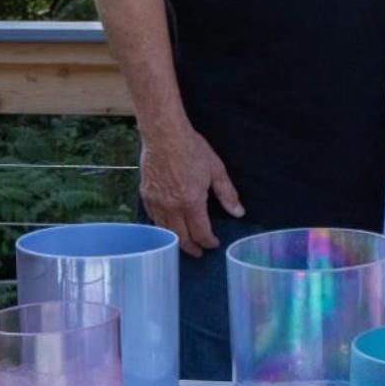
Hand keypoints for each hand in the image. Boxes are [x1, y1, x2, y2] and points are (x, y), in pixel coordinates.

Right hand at [138, 124, 244, 257]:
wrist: (164, 134)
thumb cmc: (191, 148)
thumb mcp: (216, 169)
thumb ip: (227, 194)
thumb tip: (238, 212)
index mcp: (191, 202)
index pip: (201, 233)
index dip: (209, 242)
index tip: (214, 244)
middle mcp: (172, 207)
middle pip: (181, 238)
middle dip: (192, 248)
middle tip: (199, 252)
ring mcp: (156, 202)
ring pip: (165, 232)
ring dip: (176, 241)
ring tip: (184, 243)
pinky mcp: (146, 195)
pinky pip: (153, 220)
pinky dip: (162, 228)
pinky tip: (169, 227)